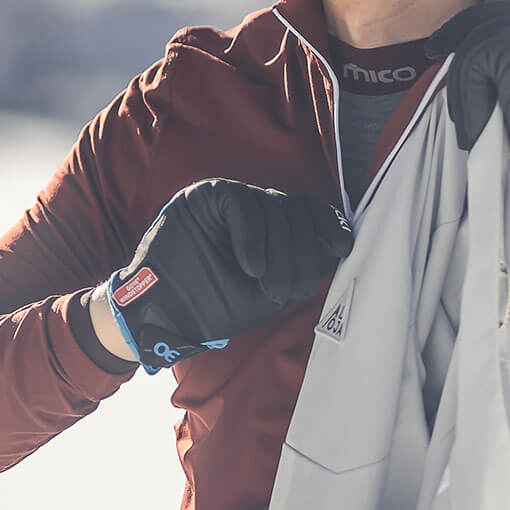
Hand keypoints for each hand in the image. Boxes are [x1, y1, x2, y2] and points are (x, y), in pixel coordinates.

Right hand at [104, 180, 352, 371]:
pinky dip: (253, 238)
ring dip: (279, 253)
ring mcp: (229, 198)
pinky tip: (251, 266)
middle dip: (301, 254)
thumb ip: (303, 265)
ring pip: (274, 207)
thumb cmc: (219, 305)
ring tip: (266, 285)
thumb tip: (338, 243)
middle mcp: (253, 206)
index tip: (341, 249)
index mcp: (272, 226)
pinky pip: (244, 205)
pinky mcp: (205, 195)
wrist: (168, 314)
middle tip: (286, 290)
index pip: (310, 211)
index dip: (329, 225)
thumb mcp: (274, 289)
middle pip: (297, 212)